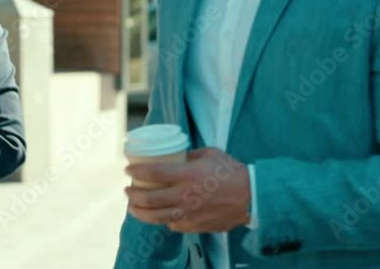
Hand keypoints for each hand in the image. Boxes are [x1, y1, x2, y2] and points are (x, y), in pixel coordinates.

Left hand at [125, 147, 250, 233]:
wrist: (251, 197)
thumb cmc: (231, 172)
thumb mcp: (210, 153)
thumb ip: (190, 155)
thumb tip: (176, 155)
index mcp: (187, 175)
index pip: (153, 173)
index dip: (137, 171)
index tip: (128, 170)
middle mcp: (184, 196)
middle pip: (148, 198)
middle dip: (132, 194)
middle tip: (127, 189)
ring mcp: (188, 213)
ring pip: (155, 217)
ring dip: (139, 212)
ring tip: (132, 207)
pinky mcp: (194, 225)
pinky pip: (172, 225)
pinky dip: (162, 220)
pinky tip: (158, 215)